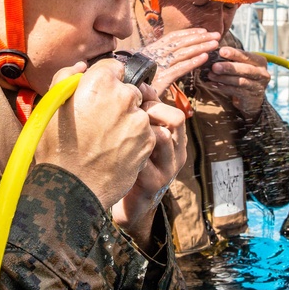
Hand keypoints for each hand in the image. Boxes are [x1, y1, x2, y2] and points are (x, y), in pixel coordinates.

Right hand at [37, 60, 154, 210]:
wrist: (72, 187)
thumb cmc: (57, 146)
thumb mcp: (51, 106)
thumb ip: (66, 77)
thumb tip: (82, 67)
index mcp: (99, 83)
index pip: (114, 66)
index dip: (105, 78)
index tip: (98, 94)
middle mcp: (124, 96)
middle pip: (128, 89)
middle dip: (117, 100)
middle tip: (99, 121)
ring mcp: (139, 119)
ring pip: (137, 111)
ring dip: (127, 119)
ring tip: (106, 139)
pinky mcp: (148, 140)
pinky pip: (144, 132)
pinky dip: (134, 138)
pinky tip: (115, 150)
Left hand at [112, 85, 186, 248]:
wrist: (129, 205)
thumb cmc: (133, 165)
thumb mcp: (141, 138)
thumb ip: (142, 115)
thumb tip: (137, 84)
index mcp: (175, 139)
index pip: (174, 109)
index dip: (153, 98)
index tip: (133, 93)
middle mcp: (176, 152)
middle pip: (176, 118)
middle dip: (150, 110)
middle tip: (129, 112)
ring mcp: (168, 169)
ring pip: (160, 137)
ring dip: (138, 129)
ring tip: (119, 131)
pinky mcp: (153, 184)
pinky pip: (142, 160)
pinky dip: (125, 152)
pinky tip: (111, 152)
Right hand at [140, 28, 220, 93]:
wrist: (123, 91)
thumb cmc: (133, 81)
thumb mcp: (144, 66)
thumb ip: (156, 61)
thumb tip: (168, 57)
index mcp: (151, 50)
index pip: (172, 37)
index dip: (189, 33)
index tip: (202, 31)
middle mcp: (155, 55)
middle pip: (181, 43)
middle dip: (200, 38)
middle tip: (216, 35)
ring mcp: (158, 66)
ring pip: (183, 53)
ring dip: (201, 47)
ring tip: (215, 44)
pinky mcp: (161, 79)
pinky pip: (180, 68)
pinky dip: (193, 62)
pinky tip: (205, 58)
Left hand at [201, 46, 270, 119]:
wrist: (251, 99)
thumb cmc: (244, 77)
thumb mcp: (242, 66)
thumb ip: (232, 60)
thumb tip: (213, 53)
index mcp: (260, 62)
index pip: (247, 56)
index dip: (234, 53)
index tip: (221, 51)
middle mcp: (262, 73)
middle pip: (246, 69)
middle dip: (229, 67)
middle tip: (214, 66)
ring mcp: (258, 86)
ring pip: (240, 81)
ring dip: (224, 78)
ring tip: (211, 75)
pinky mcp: (251, 97)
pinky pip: (236, 91)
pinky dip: (223, 88)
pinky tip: (213, 84)